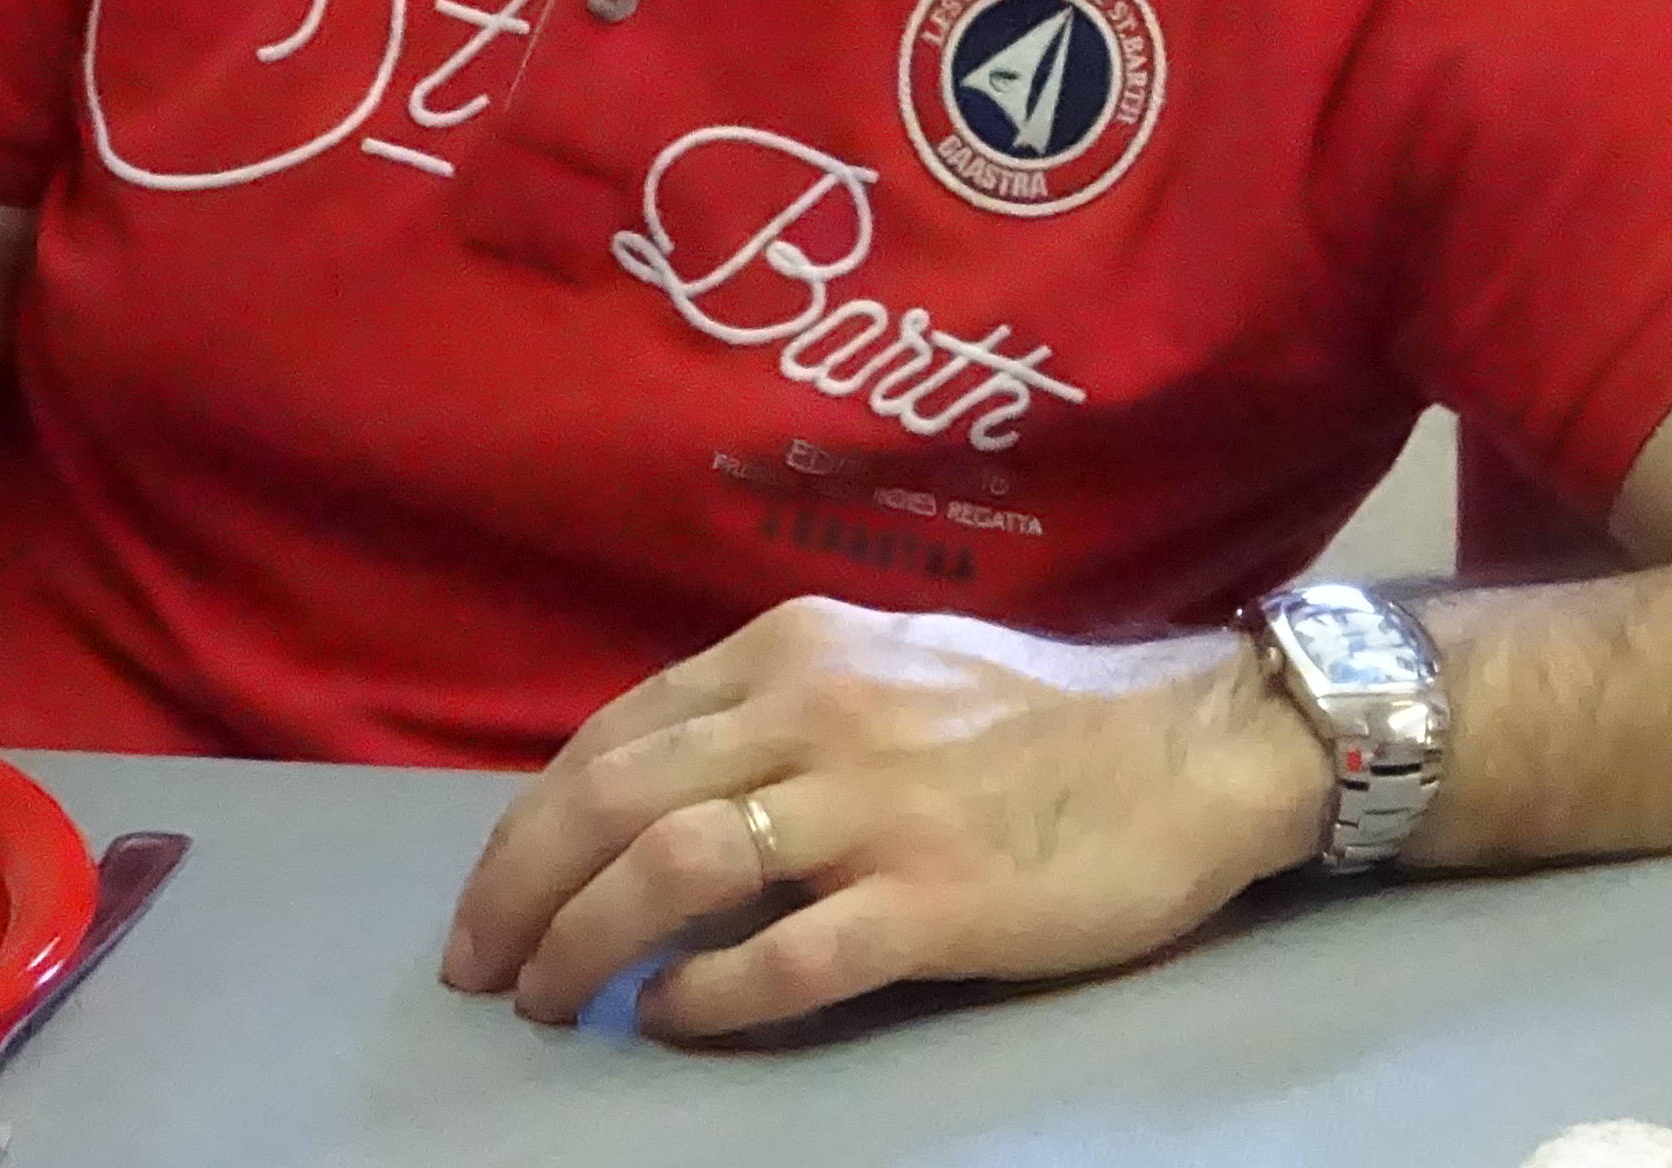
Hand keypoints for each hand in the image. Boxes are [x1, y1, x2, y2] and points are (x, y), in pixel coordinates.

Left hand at [439, 597, 1332, 1039]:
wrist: (1190, 752)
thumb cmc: (1035, 717)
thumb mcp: (885, 666)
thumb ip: (772, 711)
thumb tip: (650, 793)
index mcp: (797, 649)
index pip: (613, 735)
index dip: (526, 826)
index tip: (490, 899)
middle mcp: (819, 711)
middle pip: (615, 801)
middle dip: (521, 893)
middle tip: (481, 971)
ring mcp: (876, 806)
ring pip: (674, 872)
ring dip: (585, 948)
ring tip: (552, 1004)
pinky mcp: (933, 899)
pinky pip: (784, 958)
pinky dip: (704, 998)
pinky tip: (670, 1022)